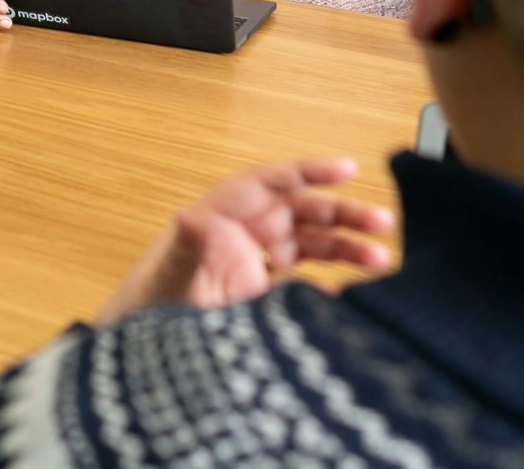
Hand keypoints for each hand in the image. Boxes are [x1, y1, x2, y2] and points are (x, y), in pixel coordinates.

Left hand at [94, 158, 394, 323]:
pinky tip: (352, 299)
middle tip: (382, 222)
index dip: (308, 172)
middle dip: (341, 214)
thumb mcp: (169, 275)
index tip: (346, 169)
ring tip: (382, 261)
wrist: (140, 354)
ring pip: (309, 244)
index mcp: (221, 216)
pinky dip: (328, 286)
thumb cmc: (148, 307)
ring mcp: (252, 264)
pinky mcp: (259, 296)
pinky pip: (302, 282)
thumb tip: (190, 216)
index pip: (270, 182)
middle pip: (300, 211)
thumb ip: (186, 247)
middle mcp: (240, 234)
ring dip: (345, 249)